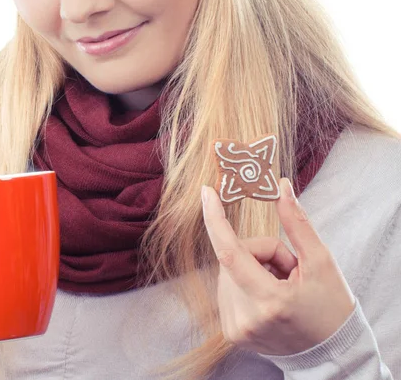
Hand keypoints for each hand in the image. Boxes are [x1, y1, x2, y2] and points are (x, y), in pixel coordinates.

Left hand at [201, 177, 355, 355]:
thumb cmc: (331, 306)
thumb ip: (297, 222)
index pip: (230, 252)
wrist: (333, 354)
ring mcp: (235, 328)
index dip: (215, 219)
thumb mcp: (321, 261)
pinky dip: (246, 283)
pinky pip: (227, 288)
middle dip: (260, 252)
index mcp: (270, 301)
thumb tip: (282, 186)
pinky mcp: (231, 332)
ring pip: (229, 270)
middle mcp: (246, 318)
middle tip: (289, 270)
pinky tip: (270, 299)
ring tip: (282, 288)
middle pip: (235, 257)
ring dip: (253, 268)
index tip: (207, 192)